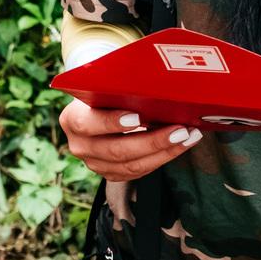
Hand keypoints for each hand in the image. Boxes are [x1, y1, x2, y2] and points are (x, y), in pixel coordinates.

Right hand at [59, 100, 200, 181]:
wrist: (97, 109)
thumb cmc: (105, 93)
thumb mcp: (104, 88)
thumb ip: (120, 90)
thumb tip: (158, 85)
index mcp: (72, 119)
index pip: (89, 124)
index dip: (112, 122)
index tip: (137, 117)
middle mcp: (80, 146)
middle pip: (117, 150)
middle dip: (153, 141)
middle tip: (180, 130)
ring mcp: (95, 164)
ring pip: (132, 165)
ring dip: (165, 152)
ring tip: (188, 137)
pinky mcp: (112, 174)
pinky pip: (140, 172)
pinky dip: (163, 158)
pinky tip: (181, 145)